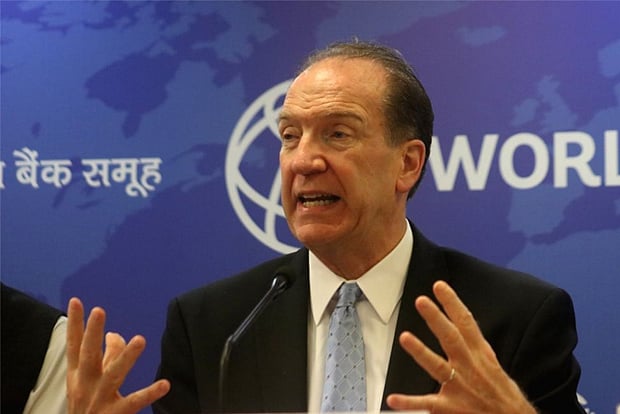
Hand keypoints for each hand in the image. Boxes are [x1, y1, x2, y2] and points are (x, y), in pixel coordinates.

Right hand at [67, 298, 169, 413]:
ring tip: (140, 340)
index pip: (74, 345)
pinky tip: (164, 384)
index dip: (75, 324)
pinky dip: (149, 393)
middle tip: (99, 310)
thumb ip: (104, 356)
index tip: (76, 300)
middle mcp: (86, 384)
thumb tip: (114, 333)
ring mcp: (99, 399)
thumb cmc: (87, 407)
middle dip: (93, 333)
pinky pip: (134, 402)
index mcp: (78, 375)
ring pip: (114, 374)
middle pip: (89, 355)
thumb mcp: (88, 381)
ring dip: (126, 356)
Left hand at [386, 281, 535, 413]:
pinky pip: (426, 404)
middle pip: (451, 338)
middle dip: (436, 318)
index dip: (452, 303)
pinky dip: (409, 402)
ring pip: (437, 366)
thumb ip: (476, 349)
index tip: (439, 286)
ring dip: (420, 351)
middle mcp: (469, 368)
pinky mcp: (450, 408)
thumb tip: (464, 330)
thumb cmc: (503, 397)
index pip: (466, 323)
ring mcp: (459, 387)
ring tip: (405, 337)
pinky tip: (393, 399)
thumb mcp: (493, 366)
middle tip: (421, 301)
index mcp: (480, 355)